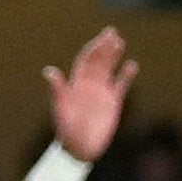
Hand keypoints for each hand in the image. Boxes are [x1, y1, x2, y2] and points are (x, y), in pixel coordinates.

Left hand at [46, 27, 137, 163]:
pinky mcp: (112, 104)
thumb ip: (58, 89)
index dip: (94, 49)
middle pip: (98, 62)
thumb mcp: (61, 108)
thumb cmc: (67, 130)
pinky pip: (120, 86)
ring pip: (108, 70)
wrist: (79, 148)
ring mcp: (101, 93)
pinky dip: (125, 76)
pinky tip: (132, 65)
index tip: (102, 39)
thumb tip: (49, 71)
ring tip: (120, 42)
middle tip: (112, 32)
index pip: (86, 61)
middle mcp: (89, 85)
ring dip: (113, 56)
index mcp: (76, 83)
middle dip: (104, 47)